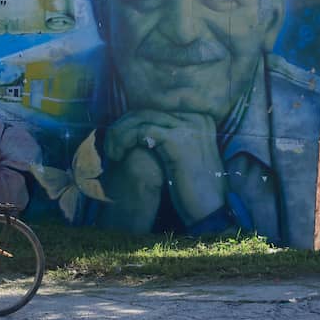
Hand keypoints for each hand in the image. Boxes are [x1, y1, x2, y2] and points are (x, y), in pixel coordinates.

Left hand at [104, 110, 224, 225]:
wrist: (210, 210)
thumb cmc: (191, 187)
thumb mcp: (179, 155)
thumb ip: (164, 135)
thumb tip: (133, 123)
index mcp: (196, 117)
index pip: (153, 108)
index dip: (129, 121)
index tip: (116, 139)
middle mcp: (195, 116)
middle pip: (145, 110)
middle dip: (121, 127)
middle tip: (109, 147)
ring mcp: (189, 126)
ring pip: (140, 118)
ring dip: (118, 134)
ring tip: (111, 153)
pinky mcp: (179, 139)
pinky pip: (141, 131)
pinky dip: (124, 141)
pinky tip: (118, 156)